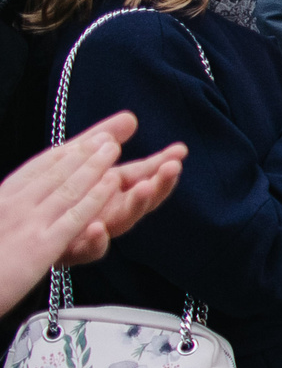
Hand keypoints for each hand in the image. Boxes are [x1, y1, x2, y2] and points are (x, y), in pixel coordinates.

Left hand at [0, 114, 187, 306]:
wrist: (12, 233)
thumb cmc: (50, 196)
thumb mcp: (73, 161)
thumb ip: (101, 140)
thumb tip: (131, 117)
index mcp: (109, 191)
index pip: (142, 175)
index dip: (161, 163)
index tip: (179, 151)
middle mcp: (106, 212)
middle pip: (140, 199)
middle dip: (159, 184)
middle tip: (170, 168)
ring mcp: (91, 231)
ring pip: (122, 222)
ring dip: (135, 205)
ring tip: (145, 188)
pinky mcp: (71, 250)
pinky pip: (88, 250)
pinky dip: (96, 241)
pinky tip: (97, 228)